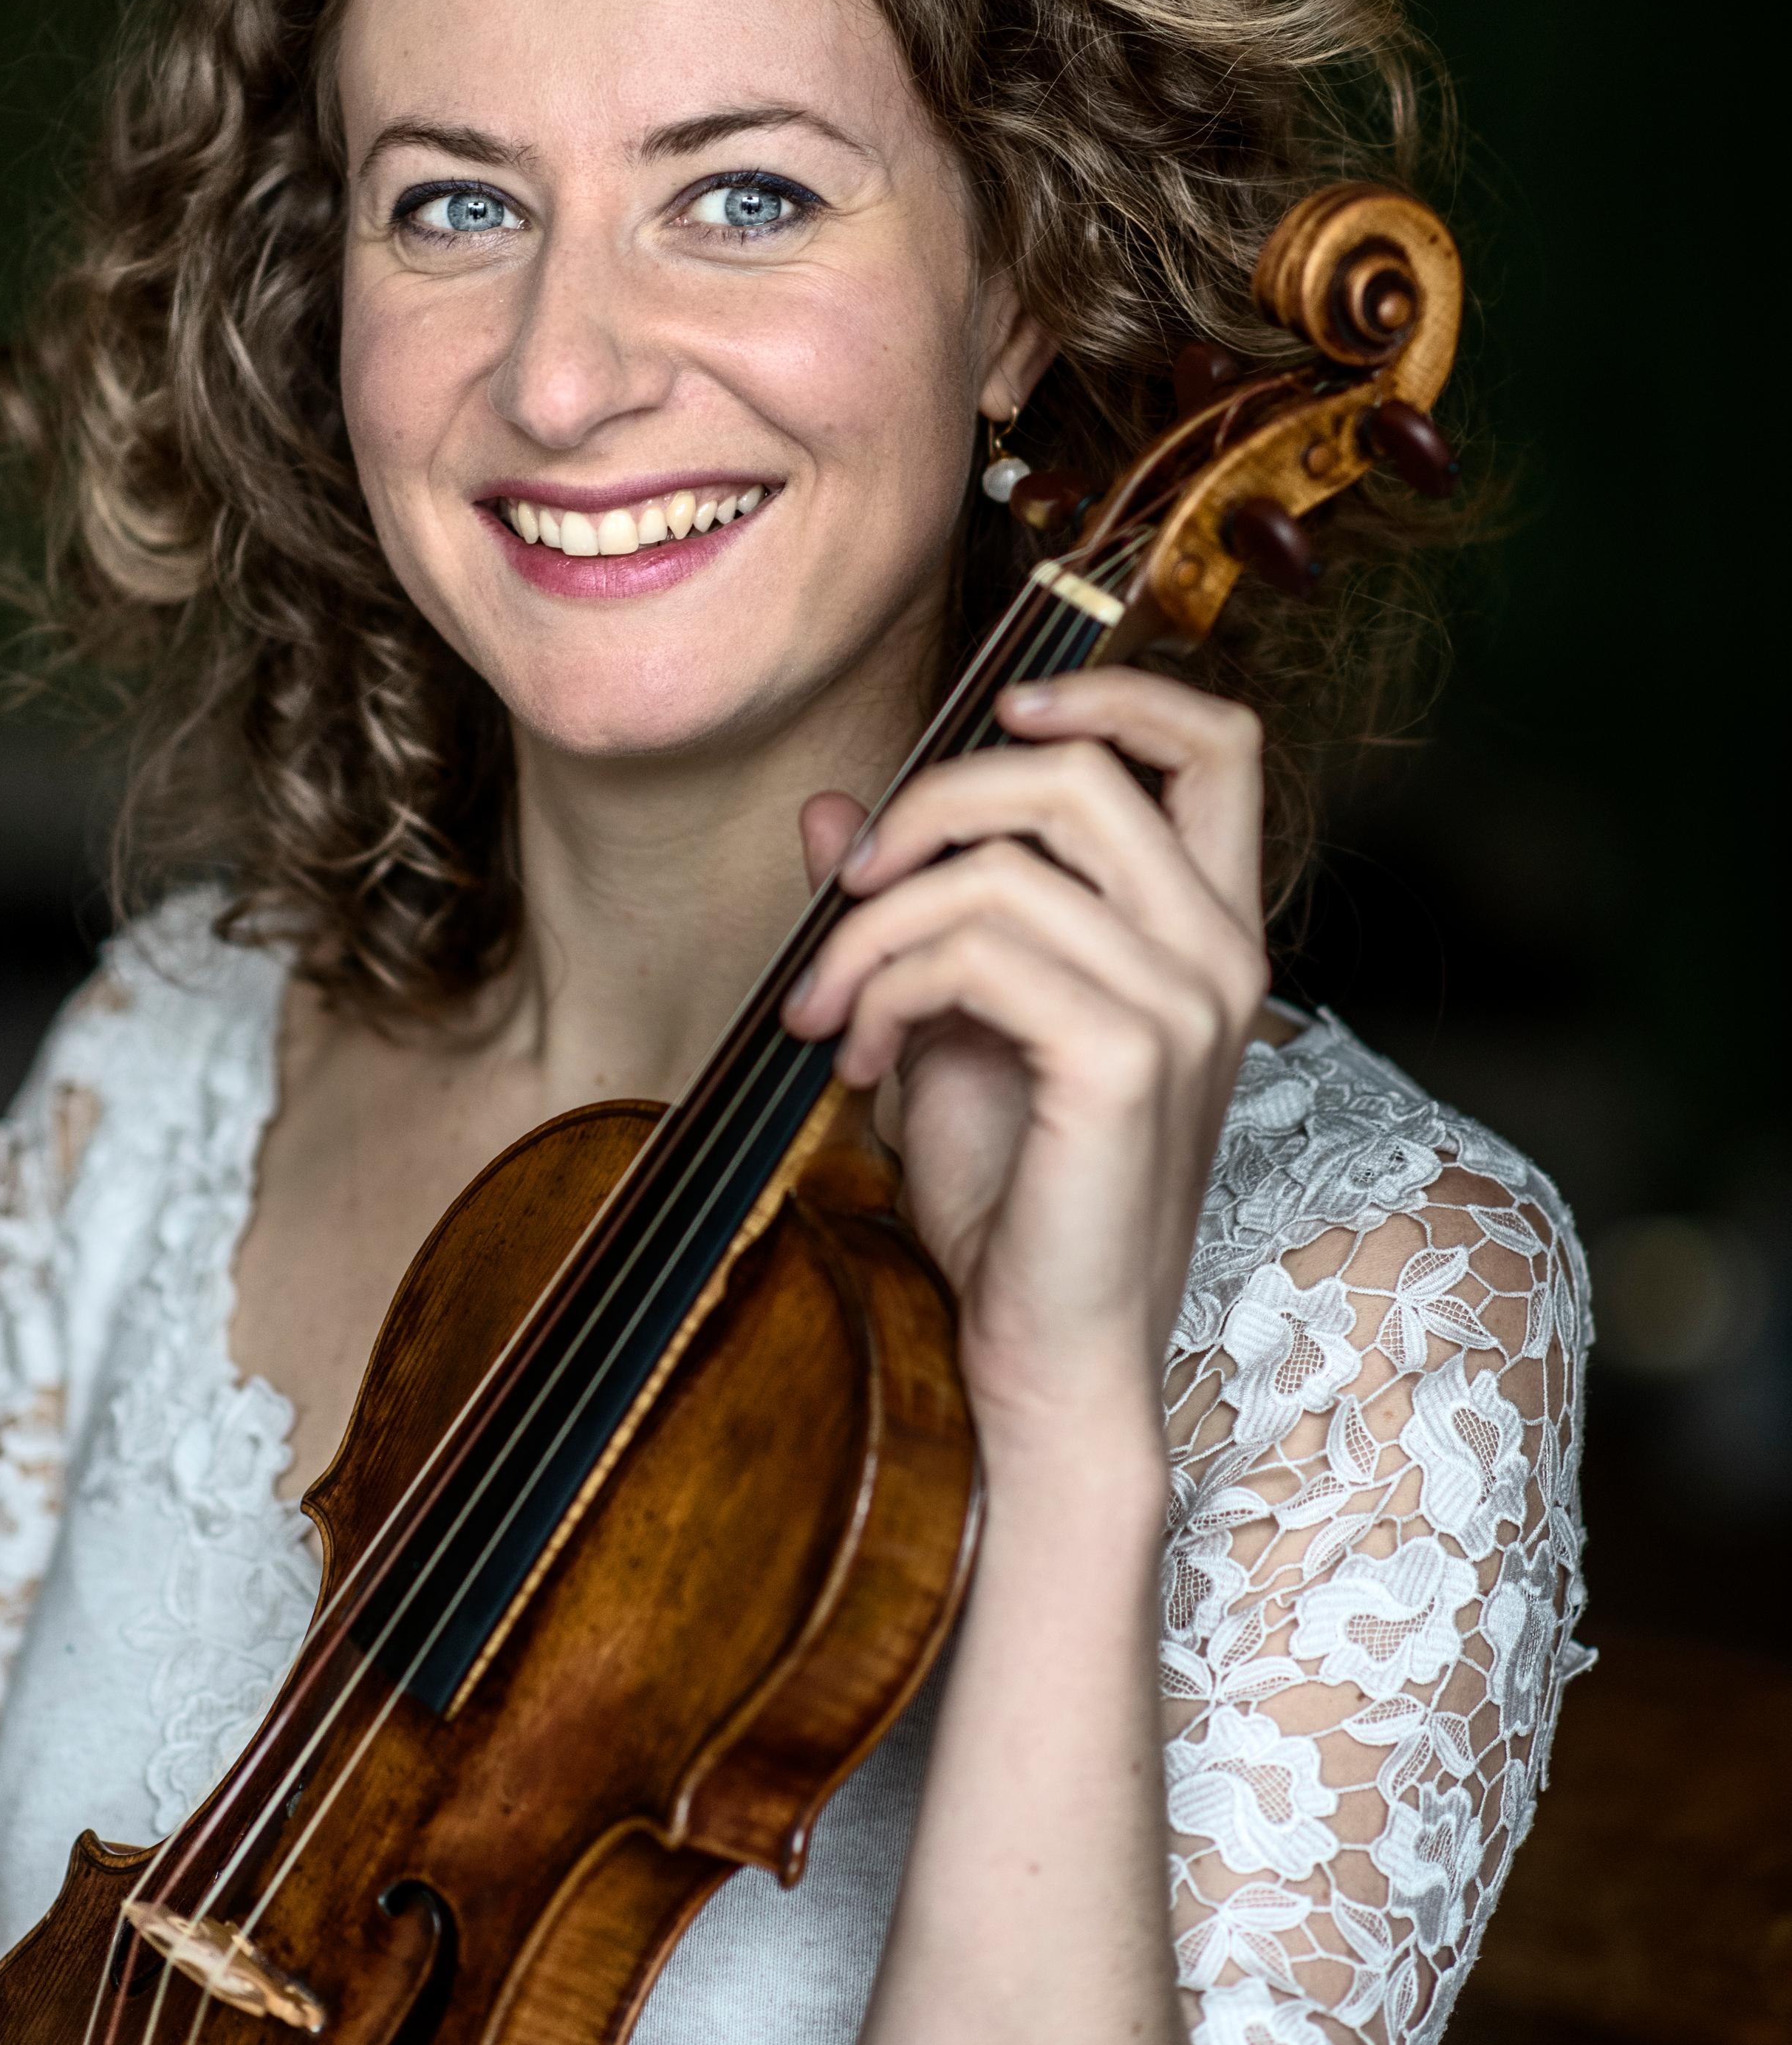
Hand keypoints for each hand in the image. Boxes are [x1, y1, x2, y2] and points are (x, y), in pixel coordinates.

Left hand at [782, 669, 1267, 1464]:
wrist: (1040, 1352)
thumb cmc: (1010, 1197)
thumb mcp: (946, 1021)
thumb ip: (904, 909)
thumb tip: (824, 810)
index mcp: (1204, 928)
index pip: (1218, 743)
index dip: (1115, 693)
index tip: (1001, 716)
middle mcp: (1220, 952)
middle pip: (1079, 773)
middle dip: (930, 806)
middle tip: (847, 889)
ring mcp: (1184, 1004)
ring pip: (998, 868)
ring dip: (872, 929)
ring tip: (826, 1013)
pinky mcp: (1125, 1057)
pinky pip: (974, 950)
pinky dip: (884, 989)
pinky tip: (857, 1063)